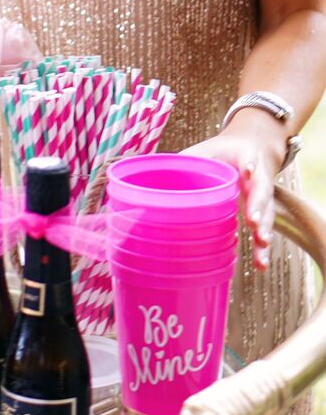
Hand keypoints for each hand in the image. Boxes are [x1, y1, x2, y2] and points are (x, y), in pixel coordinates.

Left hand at [181, 120, 284, 271]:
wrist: (251, 149)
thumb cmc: (220, 154)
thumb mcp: (203, 151)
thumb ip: (183, 164)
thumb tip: (147, 178)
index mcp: (242, 156)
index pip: (248, 159)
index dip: (248, 165)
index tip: (248, 171)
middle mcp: (258, 177)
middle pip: (261, 191)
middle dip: (258, 206)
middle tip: (253, 221)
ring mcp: (262, 196)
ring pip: (267, 214)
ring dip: (264, 230)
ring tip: (261, 244)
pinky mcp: (263, 213)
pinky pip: (264, 230)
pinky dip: (262, 249)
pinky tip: (261, 265)